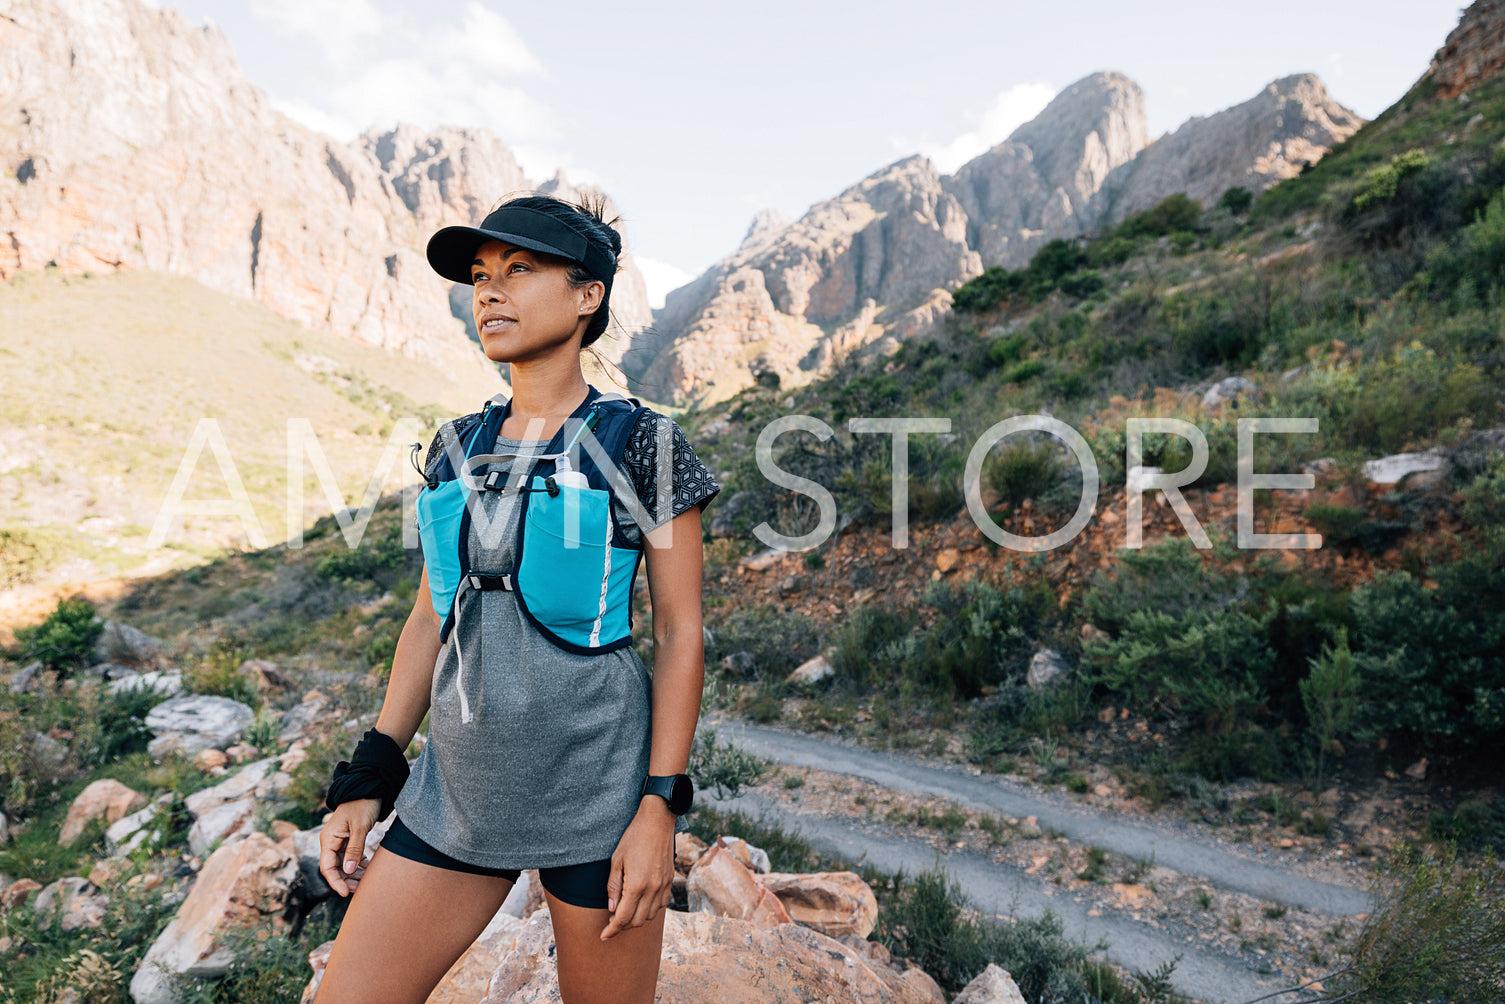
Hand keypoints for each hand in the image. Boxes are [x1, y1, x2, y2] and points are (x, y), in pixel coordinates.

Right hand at [317, 798, 381, 897]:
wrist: (369, 788)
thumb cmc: (363, 804)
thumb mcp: (360, 827)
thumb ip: (354, 849)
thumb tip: (348, 871)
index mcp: (328, 839)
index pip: (327, 867)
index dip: (335, 882)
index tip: (345, 893)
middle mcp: (331, 842)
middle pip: (335, 868)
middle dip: (346, 880)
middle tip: (360, 889)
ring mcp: (340, 841)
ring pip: (344, 864)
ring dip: (354, 873)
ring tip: (367, 880)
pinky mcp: (349, 839)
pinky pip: (351, 857)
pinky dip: (359, 864)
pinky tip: (368, 868)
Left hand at [600, 798, 676, 940]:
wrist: (657, 822)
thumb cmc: (633, 838)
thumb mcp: (616, 861)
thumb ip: (613, 887)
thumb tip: (611, 908)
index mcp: (636, 885)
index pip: (623, 917)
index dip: (612, 930)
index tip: (604, 936)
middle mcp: (652, 889)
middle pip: (637, 921)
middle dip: (623, 926)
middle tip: (611, 922)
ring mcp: (663, 886)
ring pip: (650, 915)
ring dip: (637, 919)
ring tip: (625, 912)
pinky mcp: (670, 881)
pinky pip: (661, 905)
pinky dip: (649, 910)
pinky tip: (640, 903)